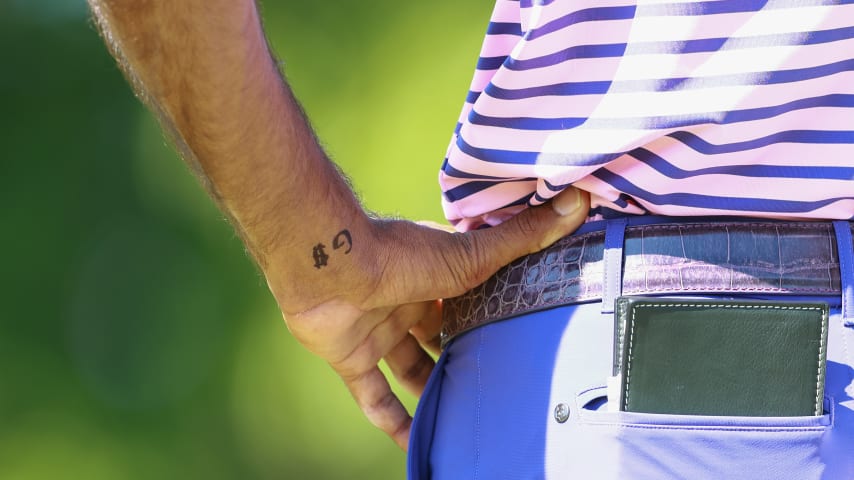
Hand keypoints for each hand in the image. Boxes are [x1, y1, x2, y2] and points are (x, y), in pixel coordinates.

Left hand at [273, 188, 588, 449]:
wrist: (331, 266)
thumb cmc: (403, 255)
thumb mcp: (472, 254)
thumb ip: (521, 238)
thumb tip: (577, 201)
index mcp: (437, 277)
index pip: (469, 302)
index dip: (490, 320)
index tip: (517, 342)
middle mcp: (408, 304)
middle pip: (440, 338)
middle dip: (462, 358)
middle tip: (493, 387)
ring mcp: (379, 332)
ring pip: (410, 370)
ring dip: (432, 392)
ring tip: (463, 419)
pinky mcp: (352, 358)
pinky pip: (374, 398)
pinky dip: (392, 421)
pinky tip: (413, 446)